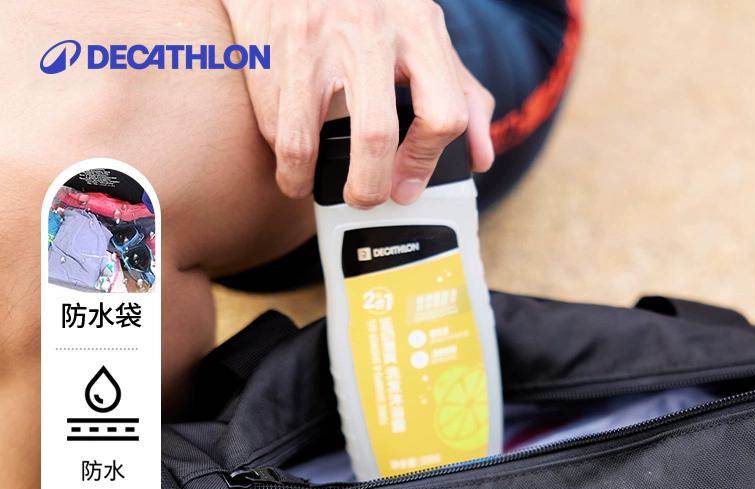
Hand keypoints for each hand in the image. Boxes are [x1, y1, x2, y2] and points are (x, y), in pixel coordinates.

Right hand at [224, 0, 494, 206]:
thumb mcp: (426, 34)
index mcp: (420, 29)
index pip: (444, 115)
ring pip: (304, 143)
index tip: (407, 185)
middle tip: (363, 197)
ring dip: (306, 183)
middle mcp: (368, 31)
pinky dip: (279, 155)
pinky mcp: (267, 50)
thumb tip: (480, 159)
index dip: (425, 164)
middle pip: (374, 137)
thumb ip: (463, 94)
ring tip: (310, 186)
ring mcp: (312, 41)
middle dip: (368, 188)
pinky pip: (272, 127)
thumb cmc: (373, 4)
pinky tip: (289, 156)